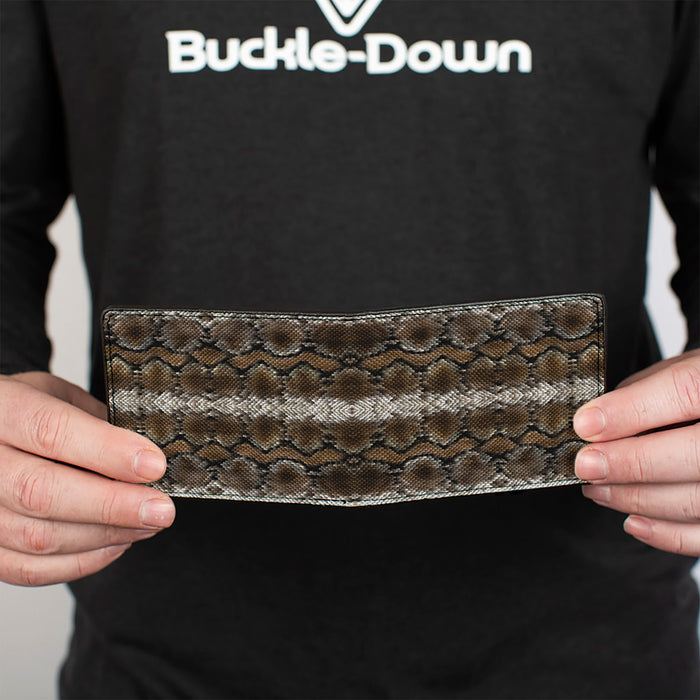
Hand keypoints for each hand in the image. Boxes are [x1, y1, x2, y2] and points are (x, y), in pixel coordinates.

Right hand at [0, 372, 174, 585]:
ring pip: (37, 537)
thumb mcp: (57, 395)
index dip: (108, 451)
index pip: (51, 432)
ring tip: (148, 523)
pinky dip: (80, 562)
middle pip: (42, 492)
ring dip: (105, 535)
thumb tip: (147, 455)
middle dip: (114, 505)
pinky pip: (28, 568)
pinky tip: (116, 543)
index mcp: (1, 410)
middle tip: (161, 509)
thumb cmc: (22, 411)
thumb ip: (96, 421)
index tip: (153, 465)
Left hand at [574, 348, 699, 555]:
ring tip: (596, 489)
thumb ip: (644, 390)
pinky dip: (666, 533)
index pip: (683, 392)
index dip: (630, 411)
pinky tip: (632, 521)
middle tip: (585, 466)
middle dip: (629, 463)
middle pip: (693, 454)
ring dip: (635, 498)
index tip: (586, 425)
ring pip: (695, 499)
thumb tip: (595, 422)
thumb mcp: (681, 370)